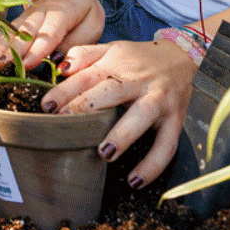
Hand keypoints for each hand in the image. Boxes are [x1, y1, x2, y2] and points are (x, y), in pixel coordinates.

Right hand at [0, 0, 104, 70]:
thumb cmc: (86, 9)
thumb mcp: (93, 25)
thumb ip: (77, 43)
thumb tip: (59, 61)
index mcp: (63, 12)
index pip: (50, 32)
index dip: (38, 49)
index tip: (27, 64)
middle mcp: (41, 10)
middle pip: (26, 30)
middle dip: (14, 49)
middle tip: (2, 65)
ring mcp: (28, 12)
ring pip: (12, 28)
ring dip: (1, 45)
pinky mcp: (20, 16)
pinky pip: (5, 27)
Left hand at [41, 39, 197, 188]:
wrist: (182, 56)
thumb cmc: (138, 57)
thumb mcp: (111, 48)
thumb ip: (84, 55)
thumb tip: (59, 66)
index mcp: (117, 62)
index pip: (88, 75)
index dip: (66, 90)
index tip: (47, 105)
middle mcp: (138, 80)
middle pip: (112, 91)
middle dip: (88, 107)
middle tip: (65, 123)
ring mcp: (158, 99)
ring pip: (142, 116)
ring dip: (123, 135)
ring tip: (104, 153)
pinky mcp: (176, 118)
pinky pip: (167, 144)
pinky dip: (153, 164)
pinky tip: (135, 180)